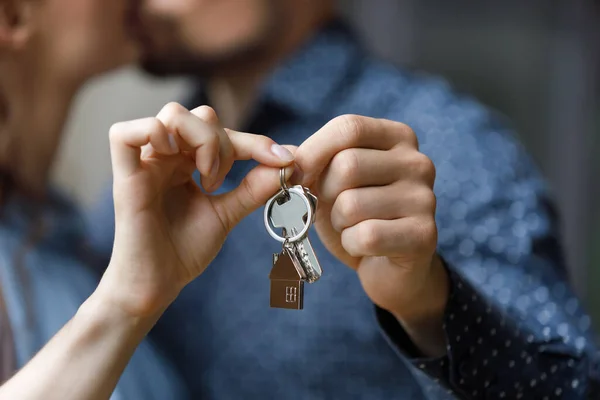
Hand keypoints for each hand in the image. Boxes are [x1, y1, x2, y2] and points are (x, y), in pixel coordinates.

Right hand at [98, 103, 294, 316]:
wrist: (157, 286)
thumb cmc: (184, 251)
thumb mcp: (227, 214)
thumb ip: (254, 188)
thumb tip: (290, 162)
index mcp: (185, 162)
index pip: (221, 130)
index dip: (256, 141)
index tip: (284, 159)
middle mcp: (165, 157)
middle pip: (199, 115)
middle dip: (226, 142)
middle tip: (224, 182)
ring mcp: (144, 164)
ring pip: (172, 114)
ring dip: (202, 141)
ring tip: (207, 180)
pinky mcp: (125, 179)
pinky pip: (123, 134)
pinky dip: (156, 135)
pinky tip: (179, 165)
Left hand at [295, 115, 447, 354]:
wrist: (389, 267)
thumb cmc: (357, 217)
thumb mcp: (331, 181)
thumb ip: (310, 162)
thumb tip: (284, 160)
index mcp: (397, 138)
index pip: (348, 128)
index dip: (313, 151)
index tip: (294, 175)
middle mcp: (418, 162)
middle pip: (347, 165)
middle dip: (325, 193)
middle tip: (333, 208)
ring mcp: (425, 198)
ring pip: (351, 204)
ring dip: (338, 223)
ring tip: (353, 227)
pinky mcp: (424, 235)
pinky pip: (366, 236)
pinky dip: (351, 244)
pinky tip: (364, 247)